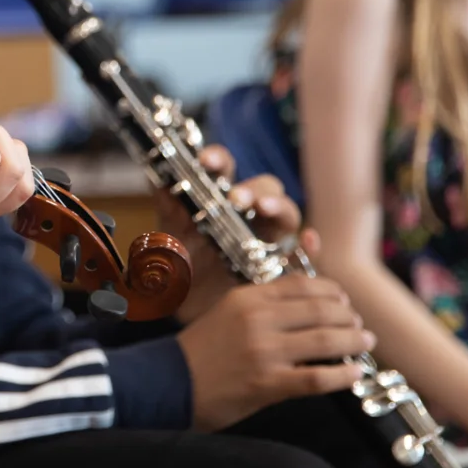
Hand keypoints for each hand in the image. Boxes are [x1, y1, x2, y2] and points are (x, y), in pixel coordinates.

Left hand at [157, 150, 304, 320]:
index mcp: (217, 197)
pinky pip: (304, 256)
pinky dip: (311, 246)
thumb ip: (166, 207)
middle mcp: (247, 214)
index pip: (224, 168)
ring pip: (286, 214)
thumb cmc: (178, 264)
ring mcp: (266, 240)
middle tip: (237, 198)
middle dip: (253, 188)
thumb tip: (156, 176)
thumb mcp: (166, 234)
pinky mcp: (279, 269)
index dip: (218, 159)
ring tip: (262, 210)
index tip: (205, 162)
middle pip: (264, 187)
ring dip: (278, 207)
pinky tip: (310, 240)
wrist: (183, 308)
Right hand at [176, 276, 372, 430]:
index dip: (330, 290)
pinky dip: (343, 376)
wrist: (167, 383)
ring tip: (364, 343)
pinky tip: (354, 374)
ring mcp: (264, 352)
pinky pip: (318, 378)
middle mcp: (258, 320)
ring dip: (353, 342)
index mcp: (246, 298)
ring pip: (326, 340)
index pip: (301, 285)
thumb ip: (260, 307)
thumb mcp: (226, 314)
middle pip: (321, 310)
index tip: (342, 298)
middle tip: (359, 324)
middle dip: (348, 316)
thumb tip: (304, 307)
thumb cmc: (198, 351)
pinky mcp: (268, 383)